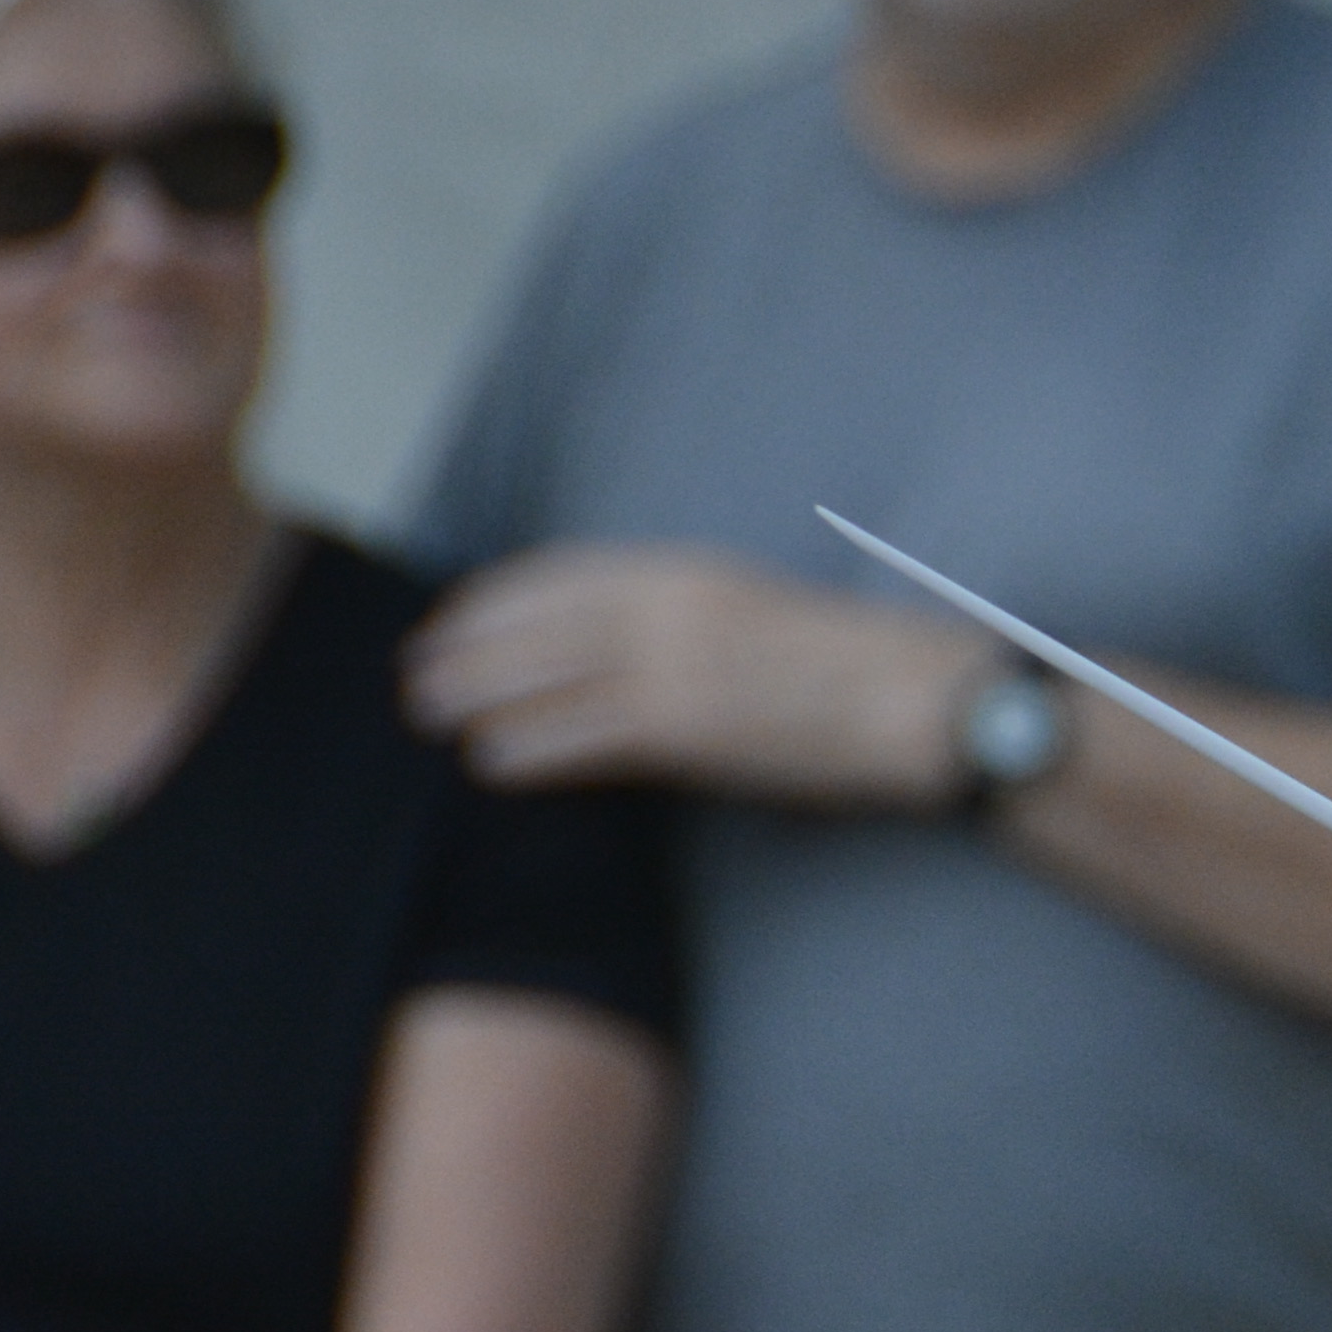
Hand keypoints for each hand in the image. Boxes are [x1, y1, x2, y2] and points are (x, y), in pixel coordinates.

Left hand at [401, 546, 974, 808]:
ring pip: (539, 675)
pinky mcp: (684, 726)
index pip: (559, 572)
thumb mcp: (754, 612)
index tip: (453, 616)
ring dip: (474, 696)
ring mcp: (673, 664)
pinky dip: (525, 747)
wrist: (915, 701)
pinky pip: (577, 734)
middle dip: (464, 646)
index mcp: (688, 569)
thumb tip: (615, 646)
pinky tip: (490, 761)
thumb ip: (683, 617)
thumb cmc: (850, 667)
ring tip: (432, 717)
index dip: (493, 596)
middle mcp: (668, 605)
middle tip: (415, 673)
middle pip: (533, 621)